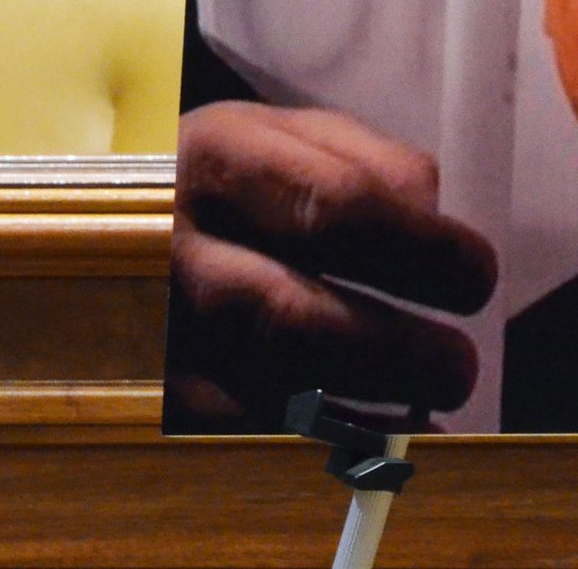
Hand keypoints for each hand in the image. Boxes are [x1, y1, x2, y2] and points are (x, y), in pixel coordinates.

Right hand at [165, 101, 497, 431]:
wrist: (99, 216)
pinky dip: (311, 443)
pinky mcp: (140, 387)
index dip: (422, 252)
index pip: (335, 208)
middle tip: (459, 369)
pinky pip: (233, 433)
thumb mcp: (282, 134)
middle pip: (292, 316)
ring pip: (259, 389)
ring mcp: (146, 325)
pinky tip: (367, 441)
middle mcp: (168, 243)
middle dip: (395, 353)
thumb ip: (367, 160)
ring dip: (362, 415)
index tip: (477, 280)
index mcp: (217, 157)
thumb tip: (438, 214)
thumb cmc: (224, 178)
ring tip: (426, 413)